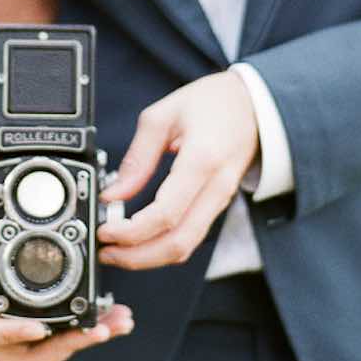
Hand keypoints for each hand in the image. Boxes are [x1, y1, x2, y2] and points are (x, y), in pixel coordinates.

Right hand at [0, 174, 134, 360]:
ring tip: (117, 321)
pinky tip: (107, 318)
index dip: (8, 334)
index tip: (39, 327)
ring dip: (80, 341)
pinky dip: (77, 332)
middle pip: (24, 357)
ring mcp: (0, 341)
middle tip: (101, 326)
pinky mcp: (18, 336)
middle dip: (65, 344)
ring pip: (42, 355)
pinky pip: (49, 343)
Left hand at [97, 71, 258, 269]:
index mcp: (202, 160)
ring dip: (149, 257)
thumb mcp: (163, 116)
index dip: (131, 232)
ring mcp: (220, 200)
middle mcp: (216, 187)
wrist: (254, 104)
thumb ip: (138, 157)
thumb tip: (114, 193)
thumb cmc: (214, 103)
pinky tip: (141, 238)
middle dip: (137, 257)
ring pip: (186, 246)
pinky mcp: (218, 205)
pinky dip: (163, 245)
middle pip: (178, 243)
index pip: (165, 214)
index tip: (106, 231)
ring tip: (118, 250)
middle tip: (107, 251)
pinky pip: (191, 235)